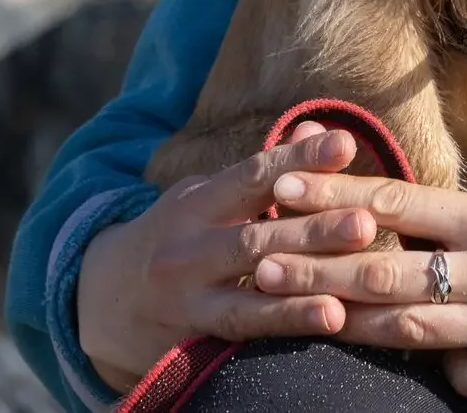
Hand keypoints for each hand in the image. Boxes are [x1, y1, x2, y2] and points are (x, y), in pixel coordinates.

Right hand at [74, 124, 374, 389]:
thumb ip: (263, 171)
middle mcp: (188, 248)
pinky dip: (285, 325)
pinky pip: (243, 331)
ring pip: (250, 289)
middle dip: (313, 230)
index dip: (299, 159)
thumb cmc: (177, 237)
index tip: (345, 144)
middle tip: (366, 222)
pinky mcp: (192, 337)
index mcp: (197, 203)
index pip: (252, 175)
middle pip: (255, 237)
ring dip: (305, 286)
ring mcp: (188, 296)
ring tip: (352, 282)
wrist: (100, 302)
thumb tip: (317, 128)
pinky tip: (329, 320)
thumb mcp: (207, 196)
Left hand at [250, 173, 466, 400]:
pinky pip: (458, 376)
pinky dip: (437, 365)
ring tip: (291, 311)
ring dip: (346, 318)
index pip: (396, 203)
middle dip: (312, 265)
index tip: (281, 185)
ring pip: (403, 328)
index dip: (333, 196)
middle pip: (380, 269)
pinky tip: (418, 357)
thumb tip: (426, 219)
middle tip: (255, 258)